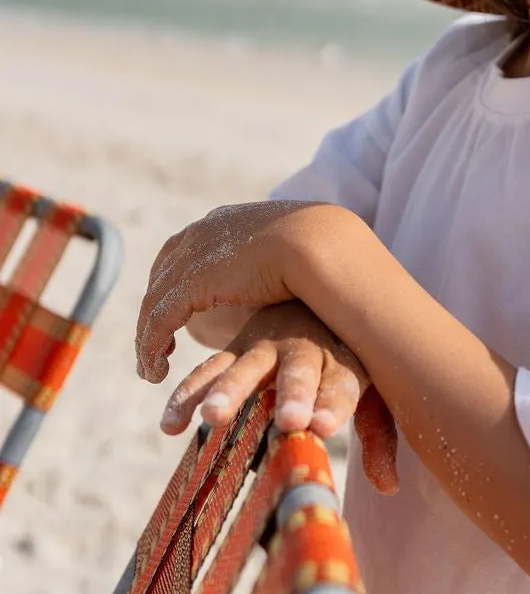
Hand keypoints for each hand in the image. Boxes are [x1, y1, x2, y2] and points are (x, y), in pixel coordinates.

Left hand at [135, 199, 354, 381]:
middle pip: (161, 277)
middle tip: (158, 345)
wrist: (318, 244)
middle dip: (153, 311)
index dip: (174, 284)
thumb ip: (272, 267)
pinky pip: (158, 322)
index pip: (180, 252)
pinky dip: (152, 348)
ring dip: (147, 339)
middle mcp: (200, 234)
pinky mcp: (191, 284)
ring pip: (153, 304)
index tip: (175, 312)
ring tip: (152, 369)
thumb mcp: (288, 254)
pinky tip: (157, 371)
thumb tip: (281, 282)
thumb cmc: (319, 252)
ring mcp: (192, 257)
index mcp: (222, 222)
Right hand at [159, 301, 398, 493]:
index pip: (341, 384)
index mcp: (341, 361)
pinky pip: (207, 372)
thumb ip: (377, 435)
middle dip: (293, 394)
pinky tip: (171, 423)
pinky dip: (188, 395)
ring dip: (230, 391)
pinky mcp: (234, 351)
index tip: (325, 426)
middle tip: (288, 419)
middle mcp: (302, 351)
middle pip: (298, 372)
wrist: (311, 297)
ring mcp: (264, 348)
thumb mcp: (368, 389)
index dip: (333, 404)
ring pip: (244, 368)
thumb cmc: (343, 356)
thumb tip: (390, 486)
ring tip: (215, 417)